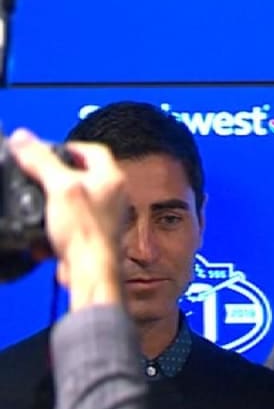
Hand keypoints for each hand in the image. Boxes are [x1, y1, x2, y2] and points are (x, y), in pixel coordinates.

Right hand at [7, 128, 126, 308]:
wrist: (90, 270)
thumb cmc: (84, 230)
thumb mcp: (58, 187)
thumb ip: (41, 161)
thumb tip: (23, 138)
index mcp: (112, 178)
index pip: (94, 150)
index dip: (70, 146)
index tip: (48, 150)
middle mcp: (114, 196)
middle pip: (83, 175)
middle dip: (58, 175)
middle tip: (38, 174)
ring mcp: (105, 216)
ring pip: (75, 200)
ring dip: (53, 201)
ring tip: (37, 202)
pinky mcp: (93, 235)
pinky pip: (70, 223)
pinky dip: (54, 224)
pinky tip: (42, 230)